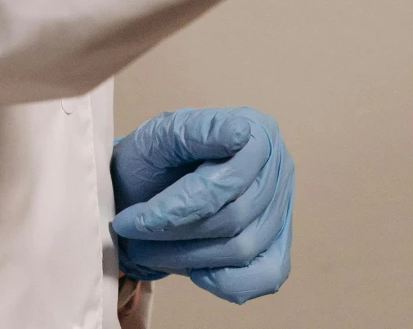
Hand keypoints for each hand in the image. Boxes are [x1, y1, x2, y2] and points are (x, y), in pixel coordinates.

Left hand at [111, 106, 294, 303]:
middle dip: (175, 233)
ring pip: (242, 249)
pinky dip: (224, 282)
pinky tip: (194, 270)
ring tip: (148, 248)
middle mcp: (277, 170)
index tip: (135, 220)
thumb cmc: (152, 161)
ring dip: (187, 258)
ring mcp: (280, 210)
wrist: (141, 192)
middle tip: (131, 233)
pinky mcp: (276, 247)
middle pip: (234, 217)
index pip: (227, 181)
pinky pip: (264, 277)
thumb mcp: (160, 135)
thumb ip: (197, 130)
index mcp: (257, 132)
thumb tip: (240, 133)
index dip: (179, 206)